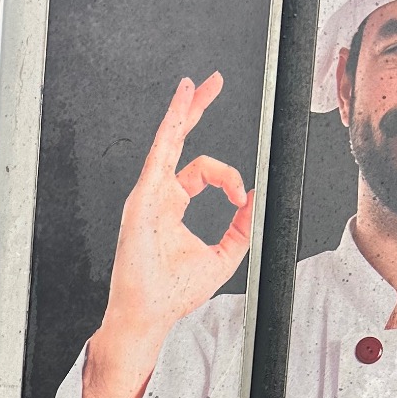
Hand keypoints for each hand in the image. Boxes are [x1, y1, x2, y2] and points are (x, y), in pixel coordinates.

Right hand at [78, 73, 253, 397]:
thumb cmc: (173, 294)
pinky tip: (180, 107)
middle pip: (179, 141)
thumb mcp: (223, 258)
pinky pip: (159, 156)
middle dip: (196, 110)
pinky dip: (170, 129)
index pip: (203, 172)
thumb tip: (254, 198)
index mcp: (173, 206)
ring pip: (168, 141)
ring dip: (182, 110)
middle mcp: (158, 196)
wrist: (149, 314)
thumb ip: (241, 228)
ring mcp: (147, 195)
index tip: (240, 194)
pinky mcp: (142, 200)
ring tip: (196, 84)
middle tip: (212, 83)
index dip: (227, 176)